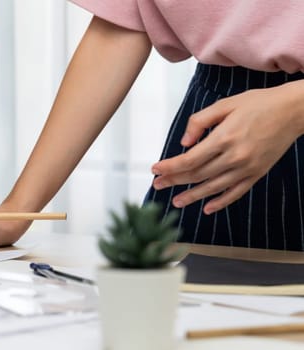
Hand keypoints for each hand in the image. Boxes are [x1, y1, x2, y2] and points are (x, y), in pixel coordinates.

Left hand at [151, 82, 303, 213]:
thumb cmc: (259, 104)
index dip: (170, 167)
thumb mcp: (225, 104)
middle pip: (197, 175)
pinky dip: (221, 202)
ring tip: (176, 201)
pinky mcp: (258, 173)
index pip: (189, 160)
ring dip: (192, 196)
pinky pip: (236, 192)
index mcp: (224, 137)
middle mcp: (235, 156)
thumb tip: (184, 143)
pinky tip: (207, 208)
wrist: (294, 110)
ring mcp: (247, 167)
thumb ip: (199, 122)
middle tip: (157, 184)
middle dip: (174, 181)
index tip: (155, 170)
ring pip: (213, 187)